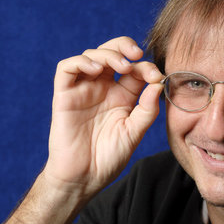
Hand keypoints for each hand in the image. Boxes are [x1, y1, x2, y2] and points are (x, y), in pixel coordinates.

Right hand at [43, 37, 163, 196]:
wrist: (85, 177)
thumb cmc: (110, 157)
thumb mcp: (135, 132)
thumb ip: (147, 109)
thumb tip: (159, 83)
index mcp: (123, 96)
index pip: (134, 69)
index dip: (145, 66)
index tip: (156, 76)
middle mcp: (103, 88)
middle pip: (112, 53)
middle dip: (125, 46)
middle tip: (137, 53)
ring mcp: (84, 90)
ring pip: (91, 56)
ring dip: (107, 54)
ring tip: (122, 66)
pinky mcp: (65, 96)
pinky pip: (67, 69)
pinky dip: (81, 62)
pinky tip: (97, 70)